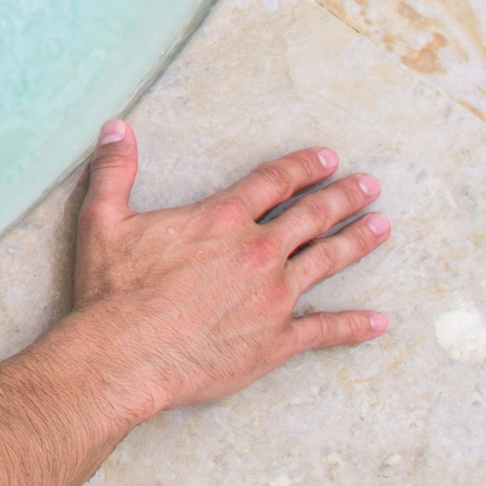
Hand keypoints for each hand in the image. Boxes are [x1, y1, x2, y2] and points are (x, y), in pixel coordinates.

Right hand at [62, 119, 392, 423]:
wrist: (124, 355)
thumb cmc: (113, 291)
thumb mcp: (103, 220)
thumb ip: (115, 171)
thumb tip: (115, 129)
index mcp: (222, 219)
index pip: (274, 182)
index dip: (303, 167)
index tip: (328, 158)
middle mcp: (257, 252)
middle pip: (312, 216)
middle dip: (344, 197)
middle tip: (370, 186)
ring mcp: (274, 297)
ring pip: (327, 261)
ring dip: (357, 241)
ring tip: (382, 227)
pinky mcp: (277, 339)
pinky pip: (326, 330)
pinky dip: (355, 325)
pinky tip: (379, 321)